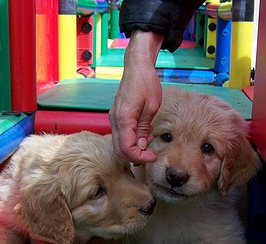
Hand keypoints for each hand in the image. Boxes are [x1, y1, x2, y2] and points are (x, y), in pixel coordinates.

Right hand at [109, 30, 163, 163]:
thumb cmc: (146, 82)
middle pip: (119, 149)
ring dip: (133, 148)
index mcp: (123, 118)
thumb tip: (140, 147)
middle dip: (135, 156)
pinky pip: (120, 134)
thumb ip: (144, 129)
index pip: (126, 148)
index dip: (139, 156)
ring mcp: (113, 118)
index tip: (152, 156)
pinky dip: (130, 140)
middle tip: (151, 154)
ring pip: (118, 143)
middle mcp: (114, 119)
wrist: (136, 66)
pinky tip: (143, 133)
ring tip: (148, 140)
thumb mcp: (151, 107)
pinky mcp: (116, 116)